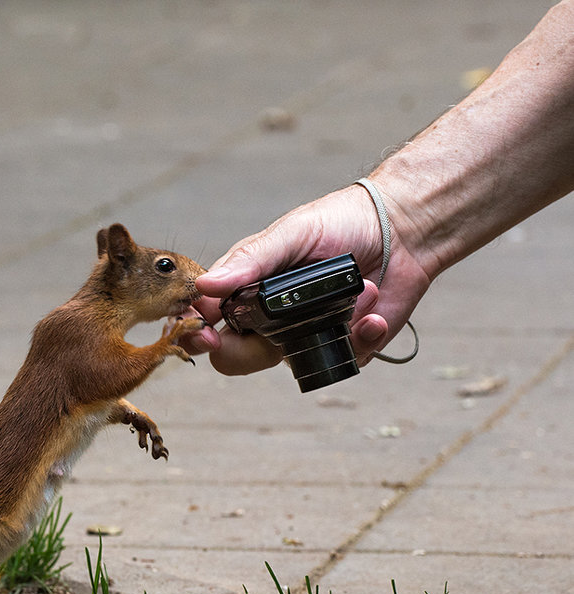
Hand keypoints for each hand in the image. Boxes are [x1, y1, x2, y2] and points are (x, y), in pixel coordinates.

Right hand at [181, 183, 431, 374]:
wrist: (403, 229)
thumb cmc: (340, 223)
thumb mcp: (290, 234)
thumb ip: (250, 261)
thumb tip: (206, 285)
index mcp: (246, 290)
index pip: (207, 320)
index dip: (198, 332)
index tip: (205, 332)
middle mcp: (268, 318)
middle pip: (235, 357)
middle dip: (250, 350)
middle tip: (277, 328)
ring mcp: (304, 335)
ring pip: (290, 363)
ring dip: (321, 330)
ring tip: (360, 292)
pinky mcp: (343, 346)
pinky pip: (341, 361)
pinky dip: (362, 337)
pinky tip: (374, 313)